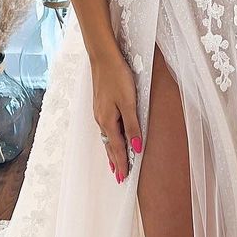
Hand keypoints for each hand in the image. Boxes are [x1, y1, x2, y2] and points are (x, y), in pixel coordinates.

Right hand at [89, 44, 142, 183]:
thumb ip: (133, 126)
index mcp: (108, 121)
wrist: (103, 57)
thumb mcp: (129, 102)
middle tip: (120, 178)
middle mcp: (101, 119)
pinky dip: (110, 139)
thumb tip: (136, 148)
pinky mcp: (101, 104)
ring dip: (112, 152)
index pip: (117, 148)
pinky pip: (106, 129)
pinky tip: (111, 139)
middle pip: (109, 146)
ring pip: (107, 138)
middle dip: (116, 162)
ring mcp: (99, 112)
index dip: (122, 163)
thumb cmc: (118, 77)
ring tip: (115, 164)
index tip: (124, 179)